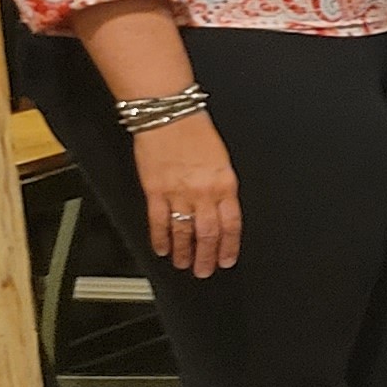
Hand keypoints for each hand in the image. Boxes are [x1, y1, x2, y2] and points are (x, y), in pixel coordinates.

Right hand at [130, 114, 241, 278]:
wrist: (170, 116)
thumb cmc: (197, 132)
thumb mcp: (222, 160)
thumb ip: (222, 186)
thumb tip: (221, 210)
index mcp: (225, 183)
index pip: (231, 224)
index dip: (229, 246)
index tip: (227, 260)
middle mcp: (204, 192)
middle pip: (208, 233)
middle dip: (207, 256)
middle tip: (205, 270)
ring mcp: (178, 193)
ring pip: (184, 231)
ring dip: (185, 252)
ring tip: (185, 264)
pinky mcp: (155, 190)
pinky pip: (159, 221)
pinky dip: (161, 238)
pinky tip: (162, 249)